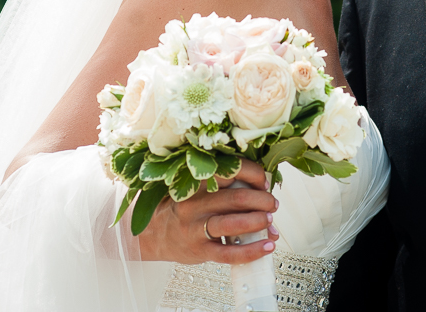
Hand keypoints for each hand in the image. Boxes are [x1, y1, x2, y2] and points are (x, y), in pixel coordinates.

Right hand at [134, 160, 279, 264]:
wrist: (153, 235)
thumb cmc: (183, 210)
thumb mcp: (197, 191)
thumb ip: (226, 189)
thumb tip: (264, 196)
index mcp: (196, 183)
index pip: (231, 171)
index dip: (254, 174)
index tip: (264, 182)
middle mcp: (195, 203)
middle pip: (236, 197)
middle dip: (262, 200)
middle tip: (272, 204)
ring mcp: (196, 228)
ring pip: (233, 223)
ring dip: (258, 221)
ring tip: (269, 222)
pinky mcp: (200, 250)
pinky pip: (229, 253)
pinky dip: (252, 251)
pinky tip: (266, 247)